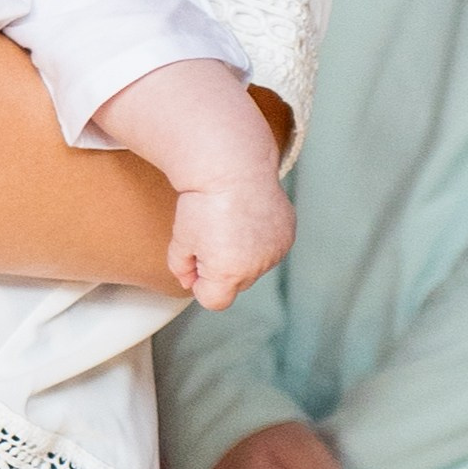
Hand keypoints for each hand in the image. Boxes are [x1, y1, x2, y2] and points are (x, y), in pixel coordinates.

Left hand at [168, 180, 294, 310]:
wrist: (233, 167)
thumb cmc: (202, 203)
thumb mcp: (180, 238)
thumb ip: (181, 268)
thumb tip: (188, 281)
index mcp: (228, 273)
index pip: (214, 301)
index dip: (201, 284)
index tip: (195, 261)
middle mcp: (256, 267)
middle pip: (234, 283)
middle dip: (221, 268)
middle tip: (210, 235)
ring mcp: (275, 251)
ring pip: (253, 266)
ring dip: (242, 255)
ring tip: (230, 223)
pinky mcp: (287, 235)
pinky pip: (269, 249)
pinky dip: (259, 240)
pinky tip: (248, 218)